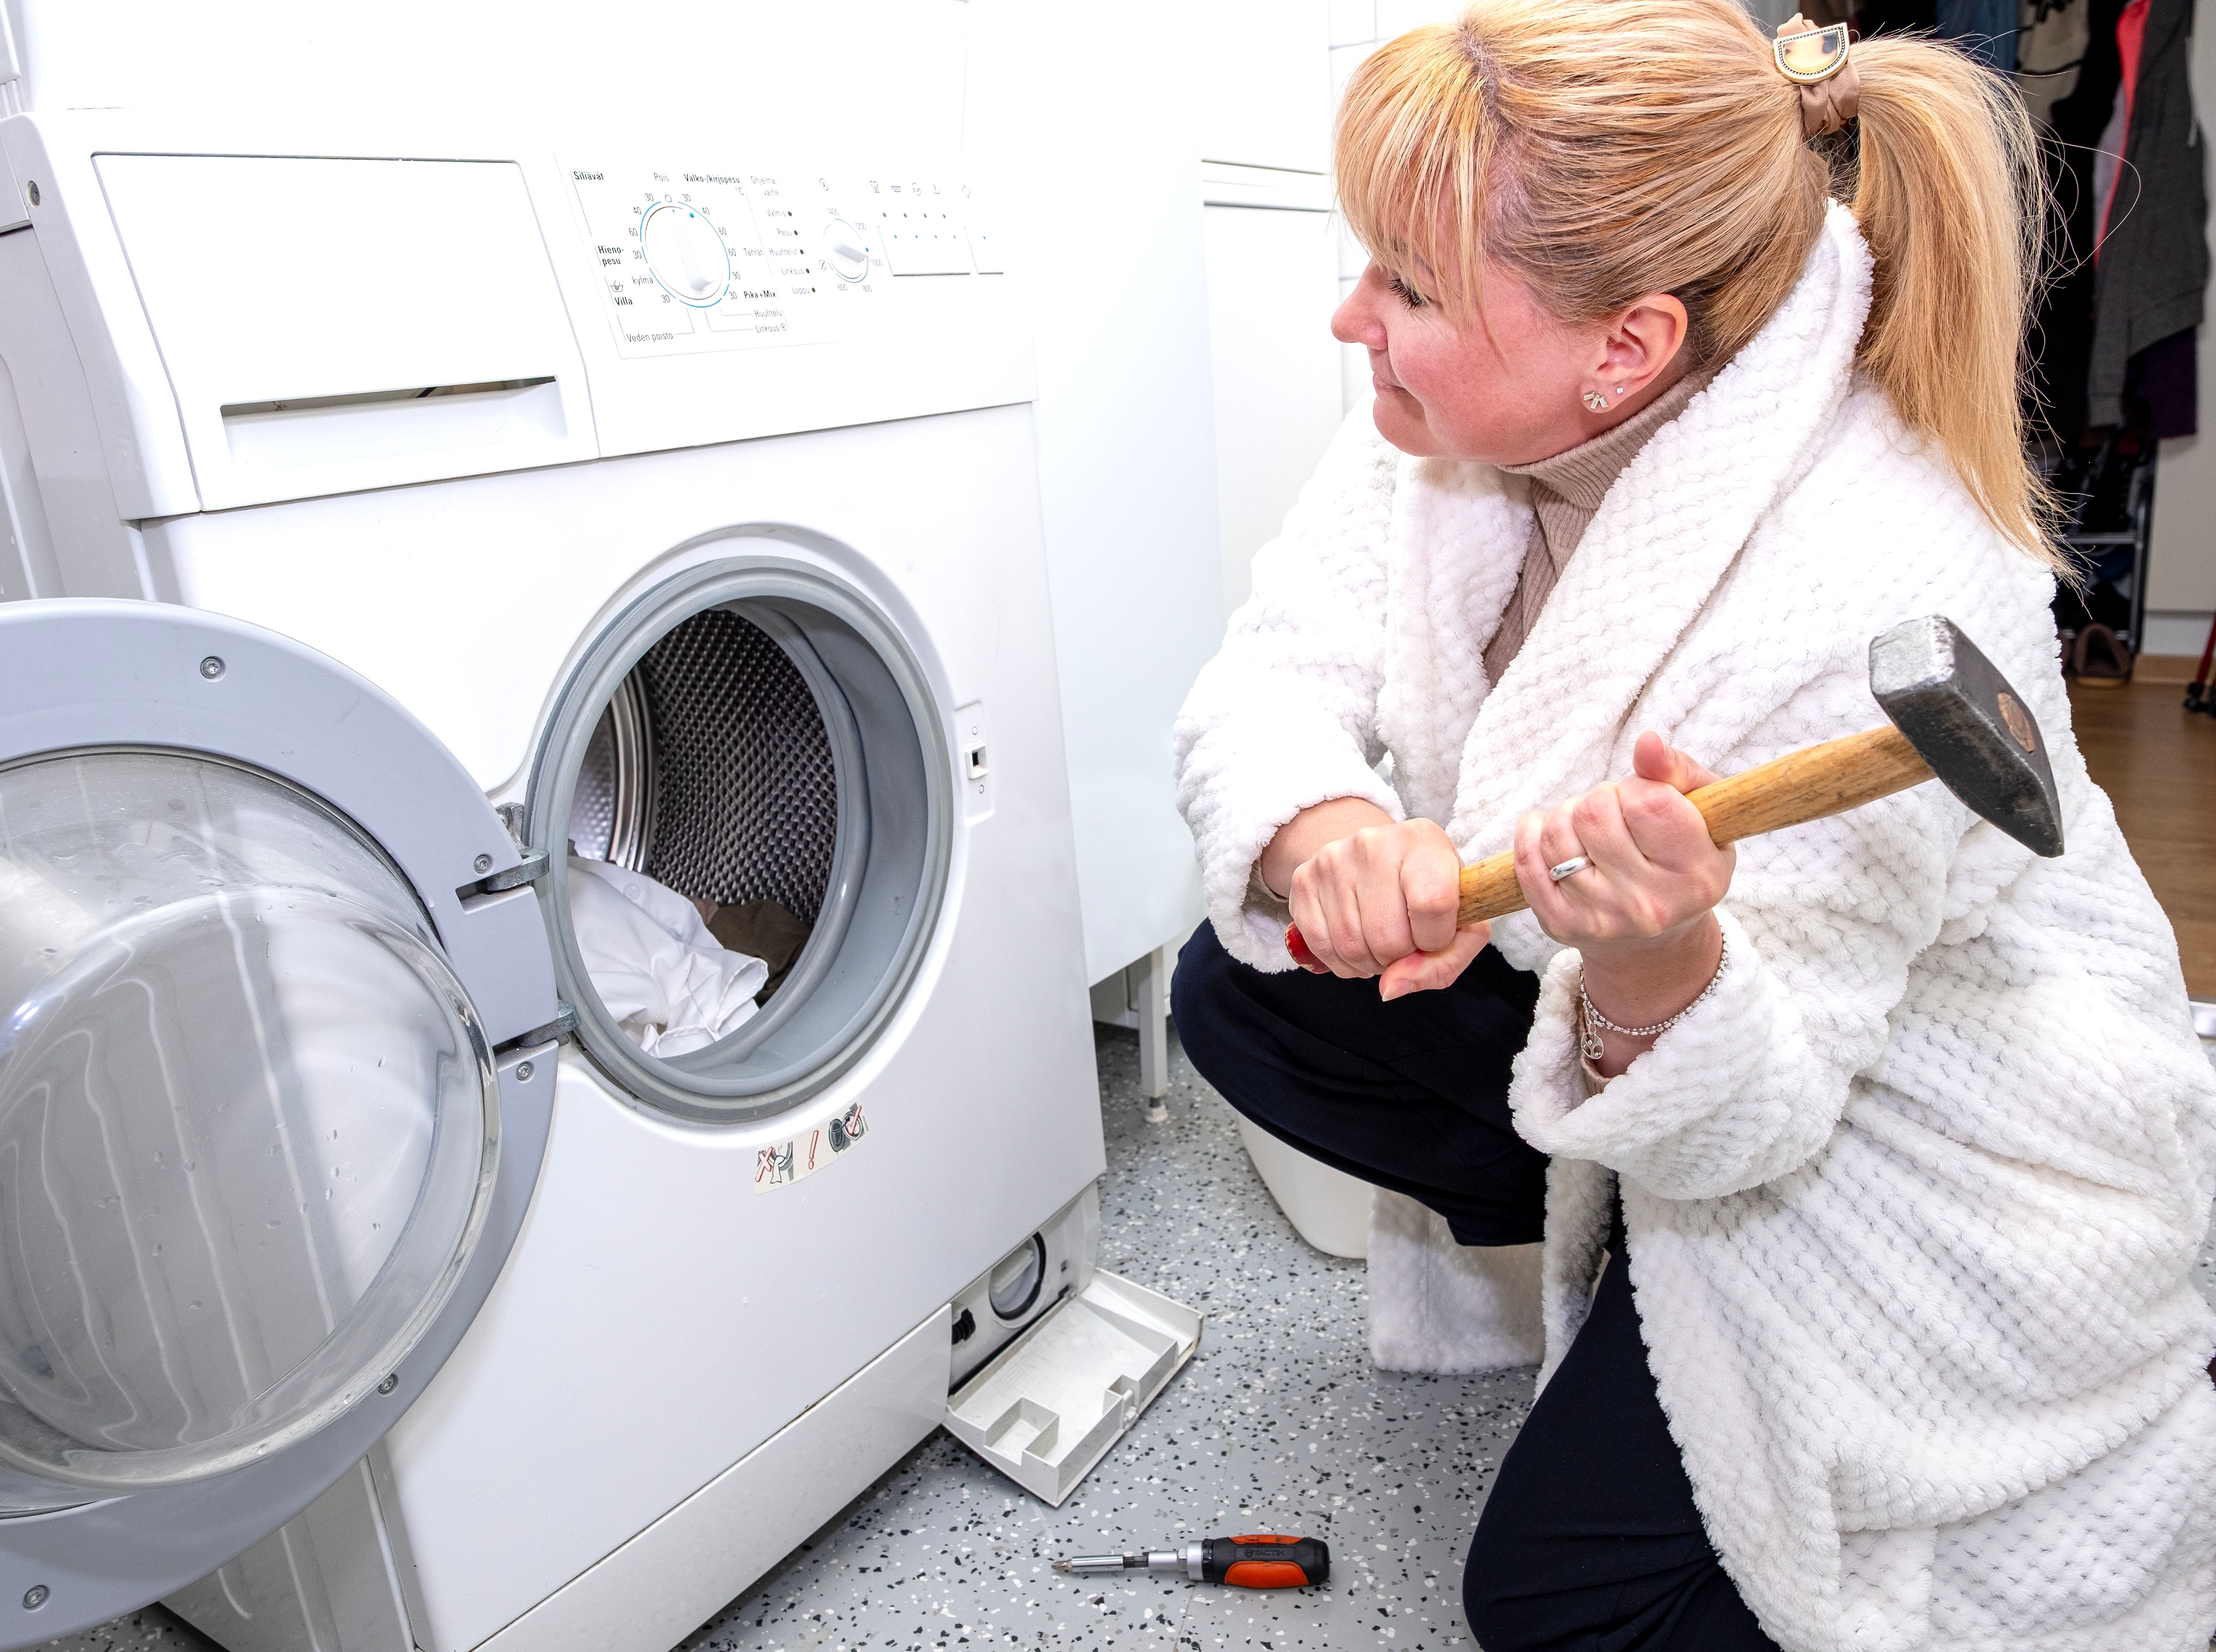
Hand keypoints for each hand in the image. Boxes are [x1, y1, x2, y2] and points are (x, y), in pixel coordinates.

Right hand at [1276, 811, 1490, 998]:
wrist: (1378, 858)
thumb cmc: (1427, 891)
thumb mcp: (1459, 922)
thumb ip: (1444, 962)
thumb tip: (1391, 987)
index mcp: (1424, 843)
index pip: (1433, 905)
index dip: (1435, 939)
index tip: (1434, 936)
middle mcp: (1374, 844)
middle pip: (1387, 937)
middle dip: (1399, 957)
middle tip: (1404, 942)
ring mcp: (1333, 860)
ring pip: (1351, 947)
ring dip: (1370, 963)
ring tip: (1380, 944)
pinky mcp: (1304, 879)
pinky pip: (1321, 947)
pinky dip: (1343, 962)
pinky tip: (1357, 944)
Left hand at [1512, 733, 1732, 1070]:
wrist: (1655, 941)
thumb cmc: (1681, 861)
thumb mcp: (1703, 816)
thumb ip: (1678, 772)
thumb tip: (1647, 742)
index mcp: (1696, 874)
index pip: (1647, 801)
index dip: (1638, 787)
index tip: (1644, 800)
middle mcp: (1650, 905)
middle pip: (1594, 813)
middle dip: (1599, 799)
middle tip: (1614, 813)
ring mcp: (1602, 919)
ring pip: (1556, 833)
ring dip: (1567, 816)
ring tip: (1589, 828)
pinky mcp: (1561, 926)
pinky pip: (1527, 861)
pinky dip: (1532, 835)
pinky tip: (1550, 833)